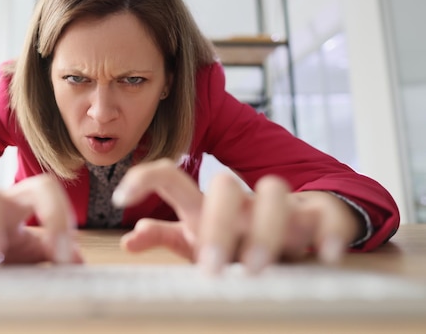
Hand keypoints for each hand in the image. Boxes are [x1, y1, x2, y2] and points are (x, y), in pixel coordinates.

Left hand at [112, 159, 363, 273]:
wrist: (297, 223)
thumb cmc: (238, 236)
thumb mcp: (200, 242)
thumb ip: (167, 237)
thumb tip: (128, 239)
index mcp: (206, 207)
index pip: (173, 178)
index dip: (145, 178)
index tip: (120, 197)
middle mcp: (241, 202)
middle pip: (224, 188)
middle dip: (216, 223)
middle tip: (211, 269)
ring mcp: (280, 206)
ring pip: (275, 192)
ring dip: (266, 229)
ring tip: (257, 270)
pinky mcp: (318, 218)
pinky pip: (327, 216)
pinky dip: (328, 233)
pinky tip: (327, 256)